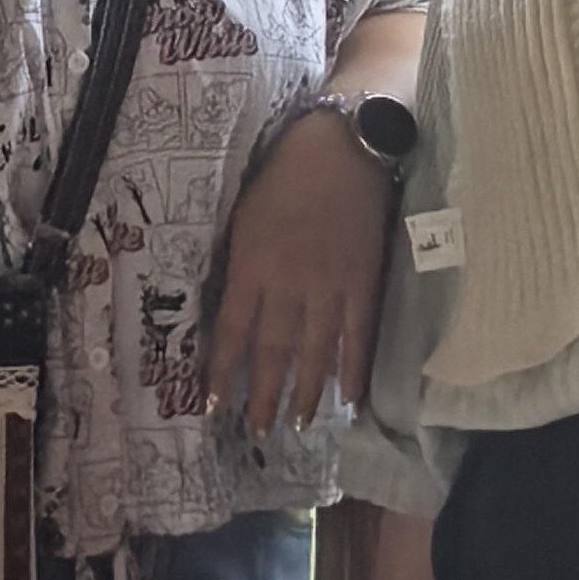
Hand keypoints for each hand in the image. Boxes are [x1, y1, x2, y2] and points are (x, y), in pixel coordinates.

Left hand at [201, 116, 392, 430]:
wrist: (342, 148)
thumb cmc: (283, 175)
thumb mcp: (244, 216)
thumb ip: (240, 265)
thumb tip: (232, 308)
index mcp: (252, 264)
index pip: (232, 330)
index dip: (221, 371)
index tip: (213, 405)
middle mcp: (289, 283)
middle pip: (273, 351)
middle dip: (262, 395)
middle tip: (256, 431)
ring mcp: (330, 285)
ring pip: (315, 353)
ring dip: (305, 393)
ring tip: (297, 425)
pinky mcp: (365, 282)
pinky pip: (360, 336)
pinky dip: (354, 370)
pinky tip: (350, 399)